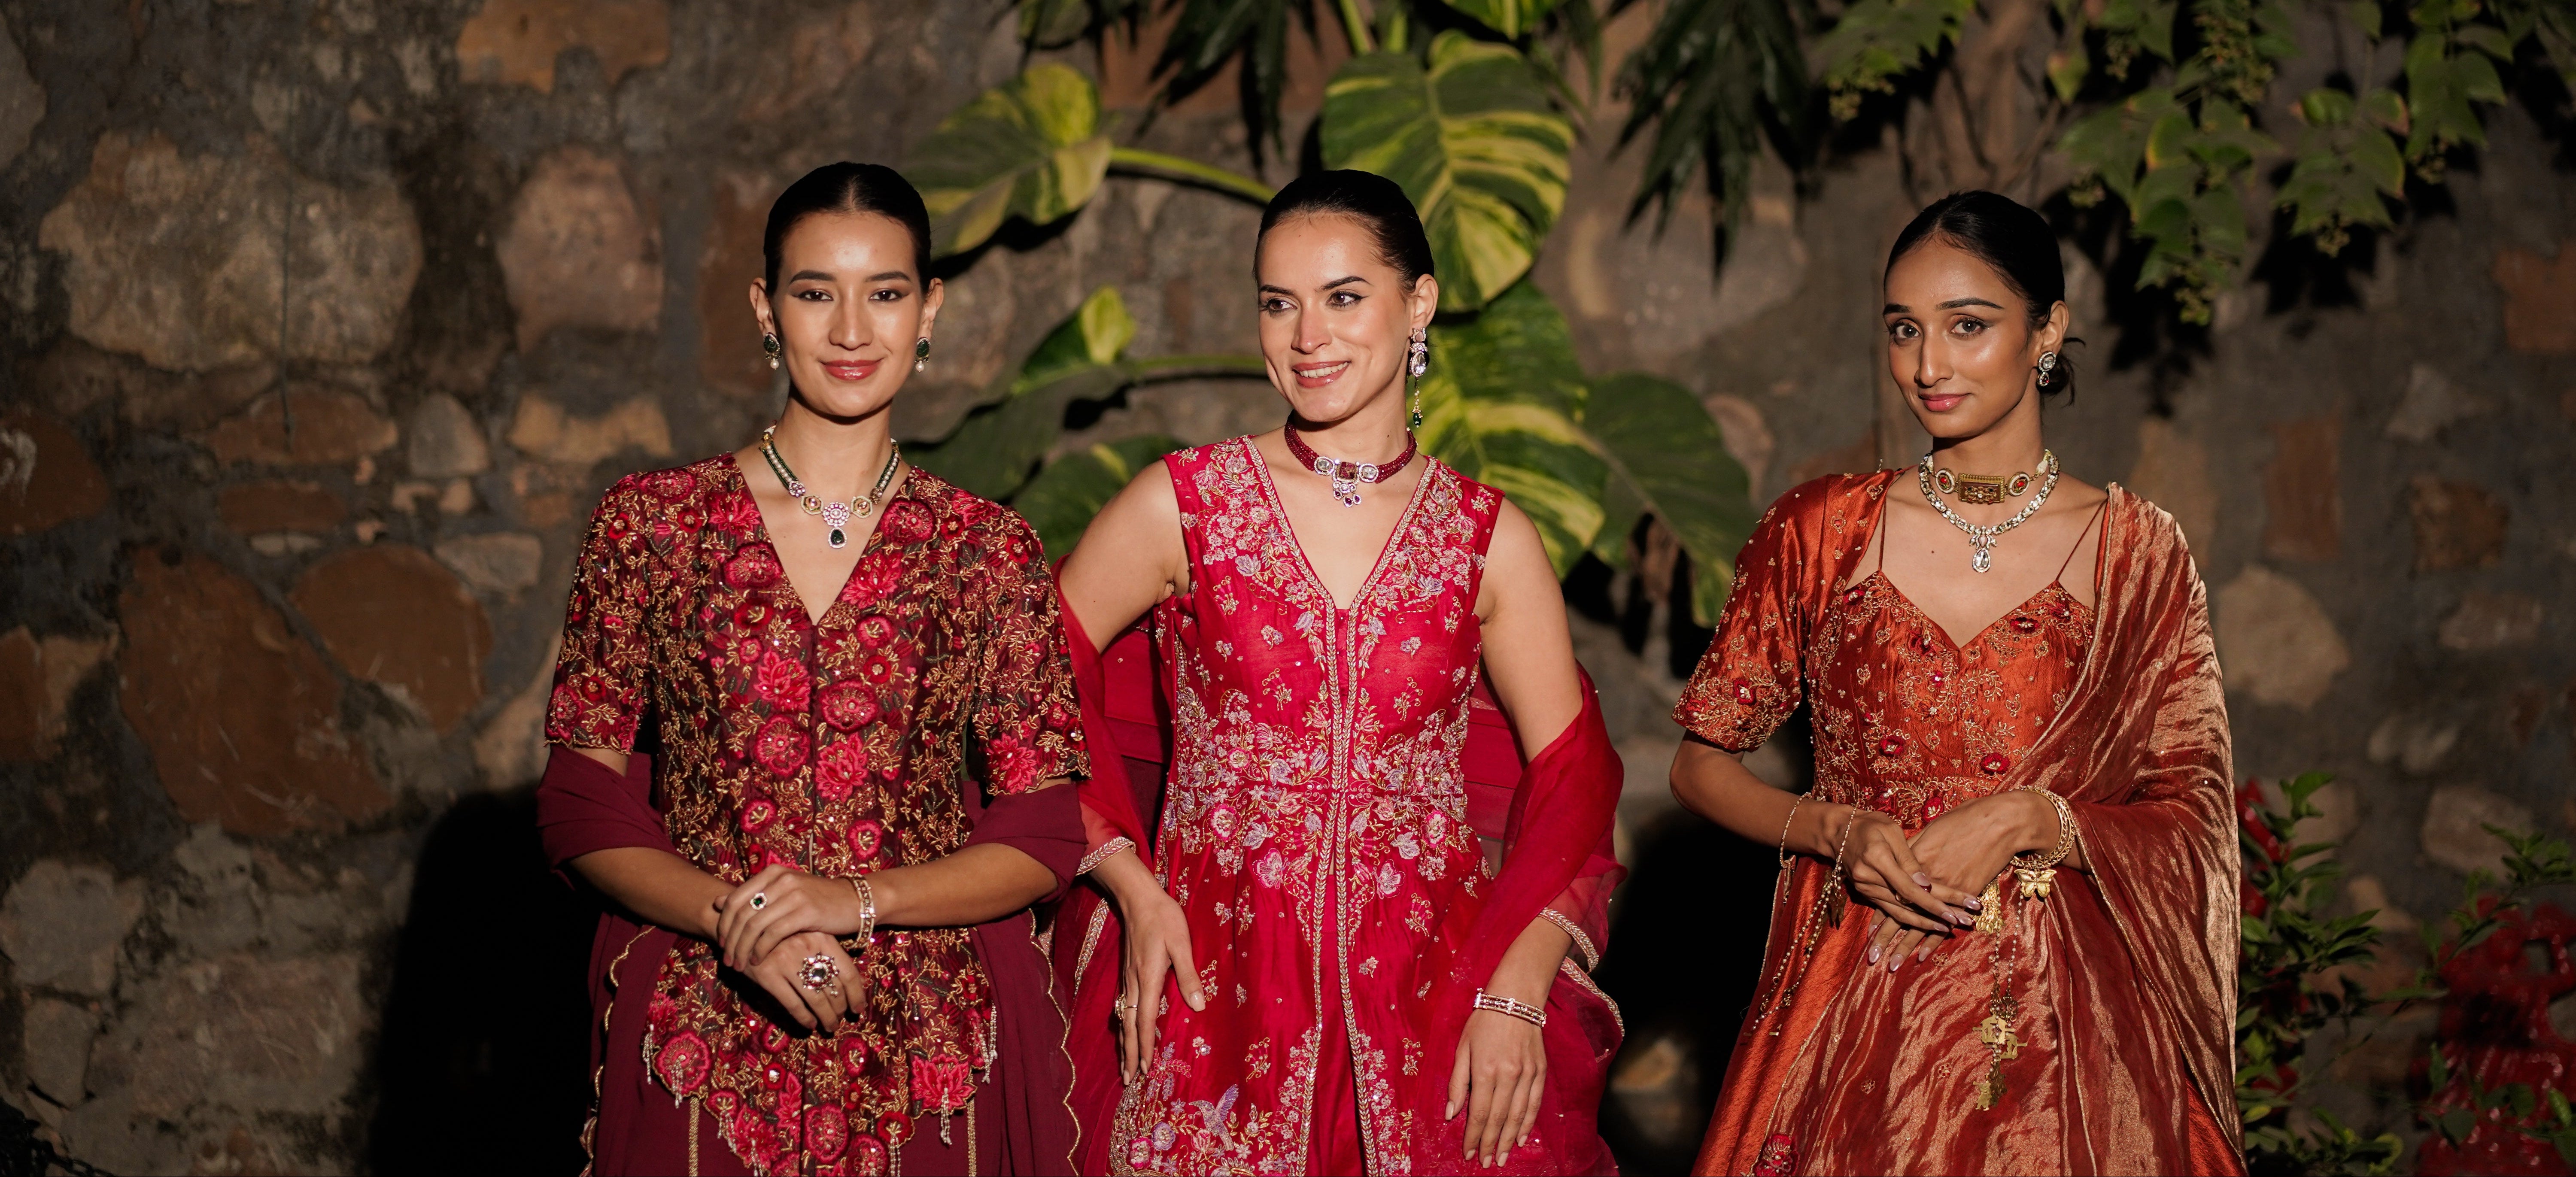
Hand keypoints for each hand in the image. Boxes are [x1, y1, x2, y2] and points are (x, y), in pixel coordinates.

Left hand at [714, 863, 862, 970]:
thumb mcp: (784, 894)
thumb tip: (717, 901)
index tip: (722, 943)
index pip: (735, 899)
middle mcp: (781, 879)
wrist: (855, 901)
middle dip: (731, 940)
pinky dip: (761, 950)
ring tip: (740, 965)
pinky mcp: (805, 911)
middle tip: (728, 960)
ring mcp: (793, 894)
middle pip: (742, 914)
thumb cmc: (818, 900)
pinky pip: (773, 934)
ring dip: (743, 949)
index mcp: (772, 873)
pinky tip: (759, 960)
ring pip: (754, 926)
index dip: (724, 924)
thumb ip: (753, 897)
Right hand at [737, 929, 865, 1031]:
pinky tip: (809, 1024)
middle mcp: (807, 949)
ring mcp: (786, 961)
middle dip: (840, 1009)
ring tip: (829, 1026)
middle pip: (834, 988)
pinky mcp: (767, 974)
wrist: (744, 925)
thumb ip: (826, 953)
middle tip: (841, 1019)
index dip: (857, 994)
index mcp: (823, 938)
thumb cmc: (783, 934)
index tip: (859, 1008)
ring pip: (816, 999)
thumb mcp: (808, 934)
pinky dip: (804, 1017)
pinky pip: (793, 1004)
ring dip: (826, 1017)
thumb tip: (849, 984)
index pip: (849, 972)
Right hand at [1113, 882, 1204, 1082]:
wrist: (1138, 898)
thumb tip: (1198, 1007)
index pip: (1145, 1022)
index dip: (1145, 1047)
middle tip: (1129, 1080)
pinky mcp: (1128, 973)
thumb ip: (1188, 975)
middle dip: (1129, 1054)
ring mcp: (1128, 979)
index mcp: (1148, 979)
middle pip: (1129, 1026)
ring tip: (1125, 1065)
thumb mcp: (1182, 944)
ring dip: (1124, 1043)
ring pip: (1124, 1018)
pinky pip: (1124, 1007)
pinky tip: (1127, 1032)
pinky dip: (1125, 1026)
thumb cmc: (1164, 919)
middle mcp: (1134, 983)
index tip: (1146, 1070)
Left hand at [1447, 1007, 1546, 1167]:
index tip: (1467, 1153)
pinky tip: (1520, 1138)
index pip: (1479, 1113)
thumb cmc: (1483, 1021)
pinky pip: (1534, 1103)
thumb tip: (1451, 1114)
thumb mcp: (1462, 1048)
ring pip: (1517, 1115)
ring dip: (1507, 1140)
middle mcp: (1508, 1075)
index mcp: (1485, 1070)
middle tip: (1484, 1162)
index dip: (1472, 1136)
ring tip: (1500, 1157)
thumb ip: (1458, 1083)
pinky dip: (1527, 1124)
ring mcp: (1527, 1074)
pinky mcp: (1540, 1071)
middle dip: (1488, 1143)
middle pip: (1498, 1118)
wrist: (1516, 998)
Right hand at [1837, 807, 1980, 970]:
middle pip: (1908, 904)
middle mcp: (1869, 879)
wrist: (1839, 831)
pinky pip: (1891, 911)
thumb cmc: (1870, 824)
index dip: (1934, 902)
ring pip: (1900, 913)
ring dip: (1926, 922)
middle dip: (1938, 915)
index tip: (1957, 911)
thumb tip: (1926, 885)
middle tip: (1965, 922)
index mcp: (1877, 859)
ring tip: (1951, 928)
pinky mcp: (1866, 894)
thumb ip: (1910, 859)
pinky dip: (1910, 920)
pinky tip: (1927, 925)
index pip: (1910, 888)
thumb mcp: (1892, 831)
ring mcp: (1866, 889)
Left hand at [1867, 791, 2055, 969]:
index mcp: (1913, 863)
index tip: (1870, 933)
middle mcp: (1925, 880)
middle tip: (1872, 959)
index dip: (1880, 915)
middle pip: (1900, 914)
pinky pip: (1945, 923)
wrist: (1998, 822)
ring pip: (1919, 924)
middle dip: (1886, 938)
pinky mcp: (1964, 896)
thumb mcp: (1929, 832)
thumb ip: (1911, 851)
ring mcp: (1945, 890)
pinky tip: (1922, 956)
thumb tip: (1896, 862)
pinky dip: (1933, 941)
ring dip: (1905, 947)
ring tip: (1892, 965)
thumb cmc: (1963, 820)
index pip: (1890, 895)